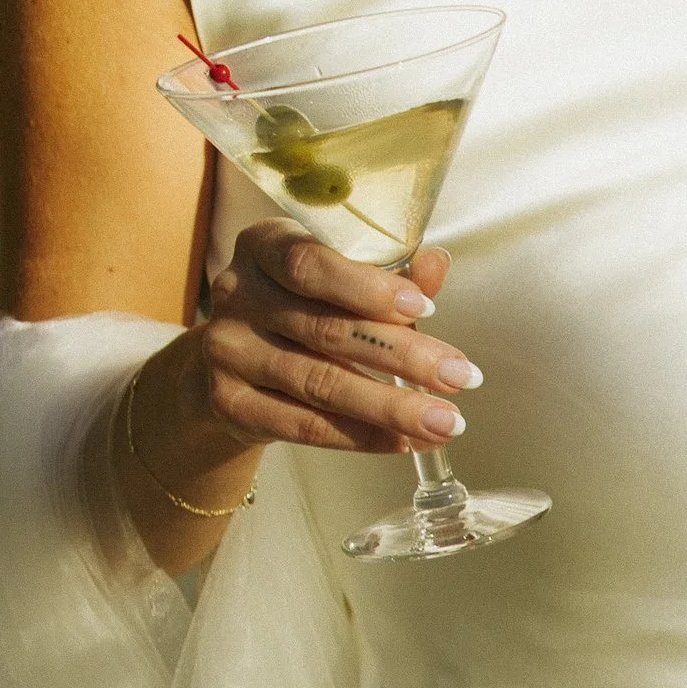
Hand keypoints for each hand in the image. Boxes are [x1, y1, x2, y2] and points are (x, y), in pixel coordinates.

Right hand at [188, 219, 478, 453]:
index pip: (310, 264)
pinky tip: (404, 441)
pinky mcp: (229, 404)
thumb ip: (388, 276)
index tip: (427, 306)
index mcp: (264, 247)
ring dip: (392, 406)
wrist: (226, 365)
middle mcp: (238, 295)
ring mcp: (227, 351)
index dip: (368, 288)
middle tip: (461, 377)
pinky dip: (362, 436)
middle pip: (326, 329)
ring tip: (446, 421)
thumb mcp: (339, 282)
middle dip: (404, 356)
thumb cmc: (301, 309)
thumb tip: (436, 264)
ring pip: (320, 383)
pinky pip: (305, 426)